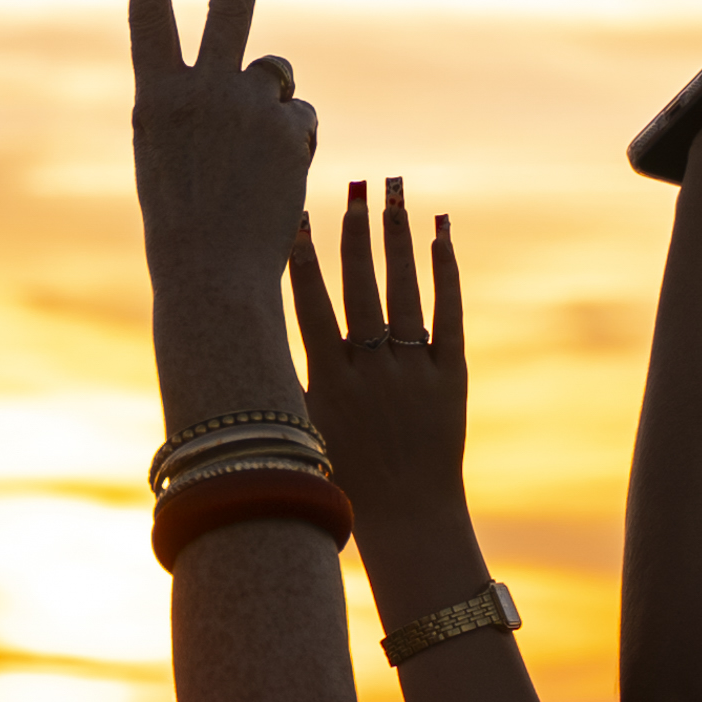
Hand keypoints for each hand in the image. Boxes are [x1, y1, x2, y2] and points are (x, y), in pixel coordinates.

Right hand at [128, 0, 316, 421]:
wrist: (210, 279)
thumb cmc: (184, 227)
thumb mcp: (171, 157)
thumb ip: (206, 107)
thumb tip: (271, 77)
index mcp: (153, 98)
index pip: (146, 13)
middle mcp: (199, 88)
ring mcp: (246, 104)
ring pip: (276, 81)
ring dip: (273, 112)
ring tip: (251, 171)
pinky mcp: (288, 127)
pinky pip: (300, 120)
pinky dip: (294, 147)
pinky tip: (273, 183)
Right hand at [288, 179, 467, 543]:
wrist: (409, 517)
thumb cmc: (347, 479)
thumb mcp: (308, 429)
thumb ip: (289, 381)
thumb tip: (249, 341)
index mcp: (329, 381)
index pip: (312, 306)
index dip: (303, 259)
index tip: (298, 216)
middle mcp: (371, 369)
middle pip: (361, 286)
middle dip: (355, 232)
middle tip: (354, 184)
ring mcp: (414, 370)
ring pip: (403, 290)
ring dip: (397, 236)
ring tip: (393, 189)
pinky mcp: (451, 376)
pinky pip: (448, 313)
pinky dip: (444, 271)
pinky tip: (440, 233)